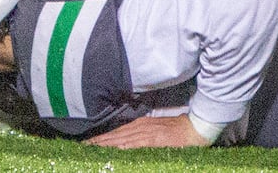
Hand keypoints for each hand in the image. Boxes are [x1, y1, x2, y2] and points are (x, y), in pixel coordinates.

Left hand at [84, 114, 210, 148]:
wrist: (196, 129)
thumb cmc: (178, 132)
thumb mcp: (157, 133)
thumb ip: (143, 138)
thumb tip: (127, 146)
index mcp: (140, 126)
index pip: (115, 134)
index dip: (100, 140)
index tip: (86, 146)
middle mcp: (140, 127)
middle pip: (114, 137)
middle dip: (97, 144)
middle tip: (81, 149)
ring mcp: (145, 133)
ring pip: (119, 140)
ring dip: (104, 146)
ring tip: (89, 150)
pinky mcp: (153, 139)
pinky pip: (133, 145)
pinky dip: (121, 148)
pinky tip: (111, 151)